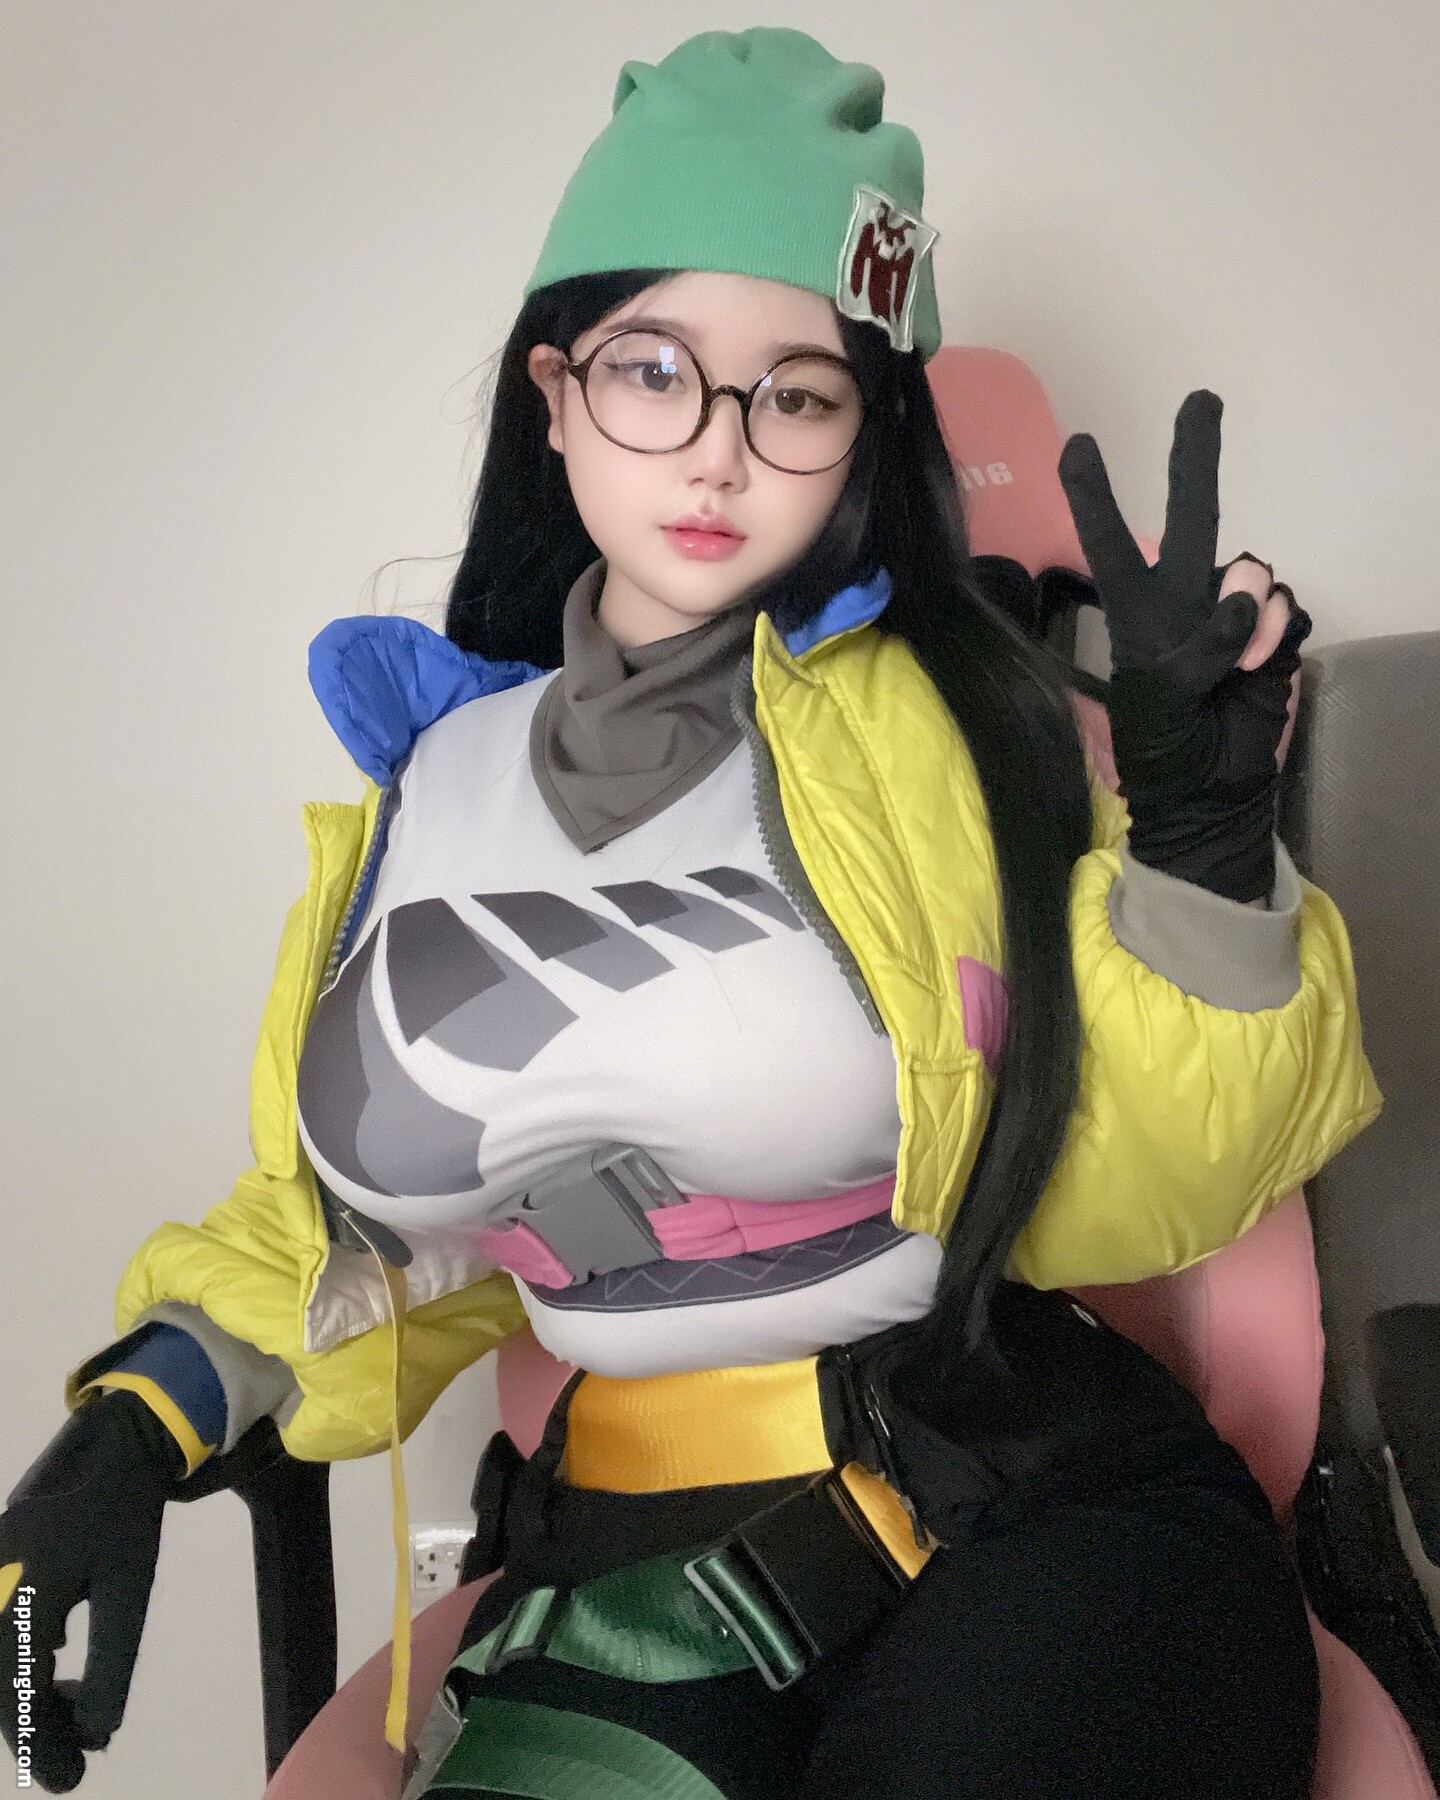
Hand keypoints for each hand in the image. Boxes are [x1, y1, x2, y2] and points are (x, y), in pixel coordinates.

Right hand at [0, 1393, 183, 1791]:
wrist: (115, 1440)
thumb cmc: (126, 1514)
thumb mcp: (129, 1591)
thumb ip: (113, 1664)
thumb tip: (95, 1732)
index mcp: (18, 1599)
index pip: (16, 1696)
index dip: (40, 1746)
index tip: (71, 1780)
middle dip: (30, 1728)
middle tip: (72, 1763)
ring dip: (24, 1698)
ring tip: (70, 1722)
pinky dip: (20, 1664)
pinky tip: (56, 1674)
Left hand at [1057, 390, 1311, 901]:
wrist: (1213, 796)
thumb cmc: (1165, 751)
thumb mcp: (1159, 700)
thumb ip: (1200, 643)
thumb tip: (1246, 593)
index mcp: (1138, 613)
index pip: (1111, 545)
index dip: (1094, 497)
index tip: (1076, 444)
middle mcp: (1184, 601)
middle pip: (1192, 516)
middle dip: (1195, 457)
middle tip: (1203, 398)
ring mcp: (1232, 615)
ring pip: (1251, 571)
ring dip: (1248, 610)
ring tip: (1234, 665)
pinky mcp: (1274, 635)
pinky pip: (1283, 607)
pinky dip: (1276, 632)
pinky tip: (1260, 667)